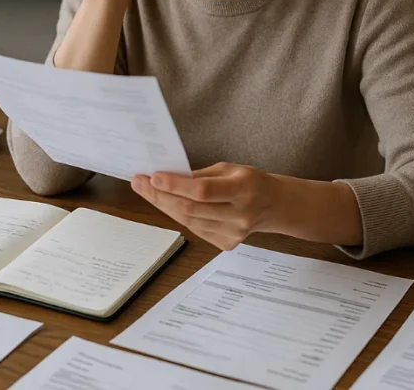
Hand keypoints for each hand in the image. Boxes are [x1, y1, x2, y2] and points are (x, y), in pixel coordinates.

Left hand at [131, 163, 278, 249]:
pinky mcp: (226, 244)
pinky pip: (195, 229)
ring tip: (147, 191)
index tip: (153, 177)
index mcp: (243, 190)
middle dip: (160, 195)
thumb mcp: (229, 169)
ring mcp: (233, 234)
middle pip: (191, 209)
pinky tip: (167, 204)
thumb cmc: (250, 182)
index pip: (203, 191)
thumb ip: (201, 176)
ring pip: (188, 221)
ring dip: (164, 205)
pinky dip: (178, 216)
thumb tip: (168, 177)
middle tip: (139, 183)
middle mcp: (239, 215)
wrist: (274, 206)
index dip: (175, 185)